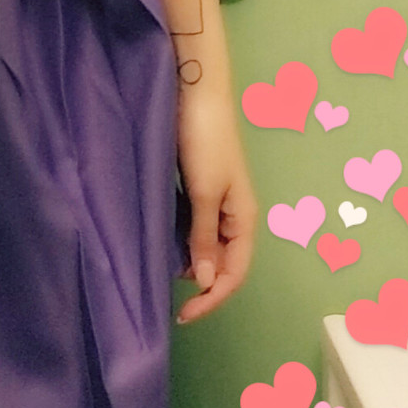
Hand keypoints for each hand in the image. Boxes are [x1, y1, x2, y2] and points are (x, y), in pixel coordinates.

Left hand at [174, 86, 257, 324]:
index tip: (183, 314)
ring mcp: (217, 201)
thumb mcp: (205, 193)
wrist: (196, 92)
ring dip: (190, 263)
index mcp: (244, 219)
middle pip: (223, 263)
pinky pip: (194, 226)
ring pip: (207, 246)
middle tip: (169, 296)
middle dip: (201, 284)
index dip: (212, 299)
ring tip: (164, 271)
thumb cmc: (205, 142)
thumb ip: (204, 239)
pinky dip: (182, 241)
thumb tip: (208, 283)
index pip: (234, 274)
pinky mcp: (200, 187)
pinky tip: (164, 243)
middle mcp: (235, 215)